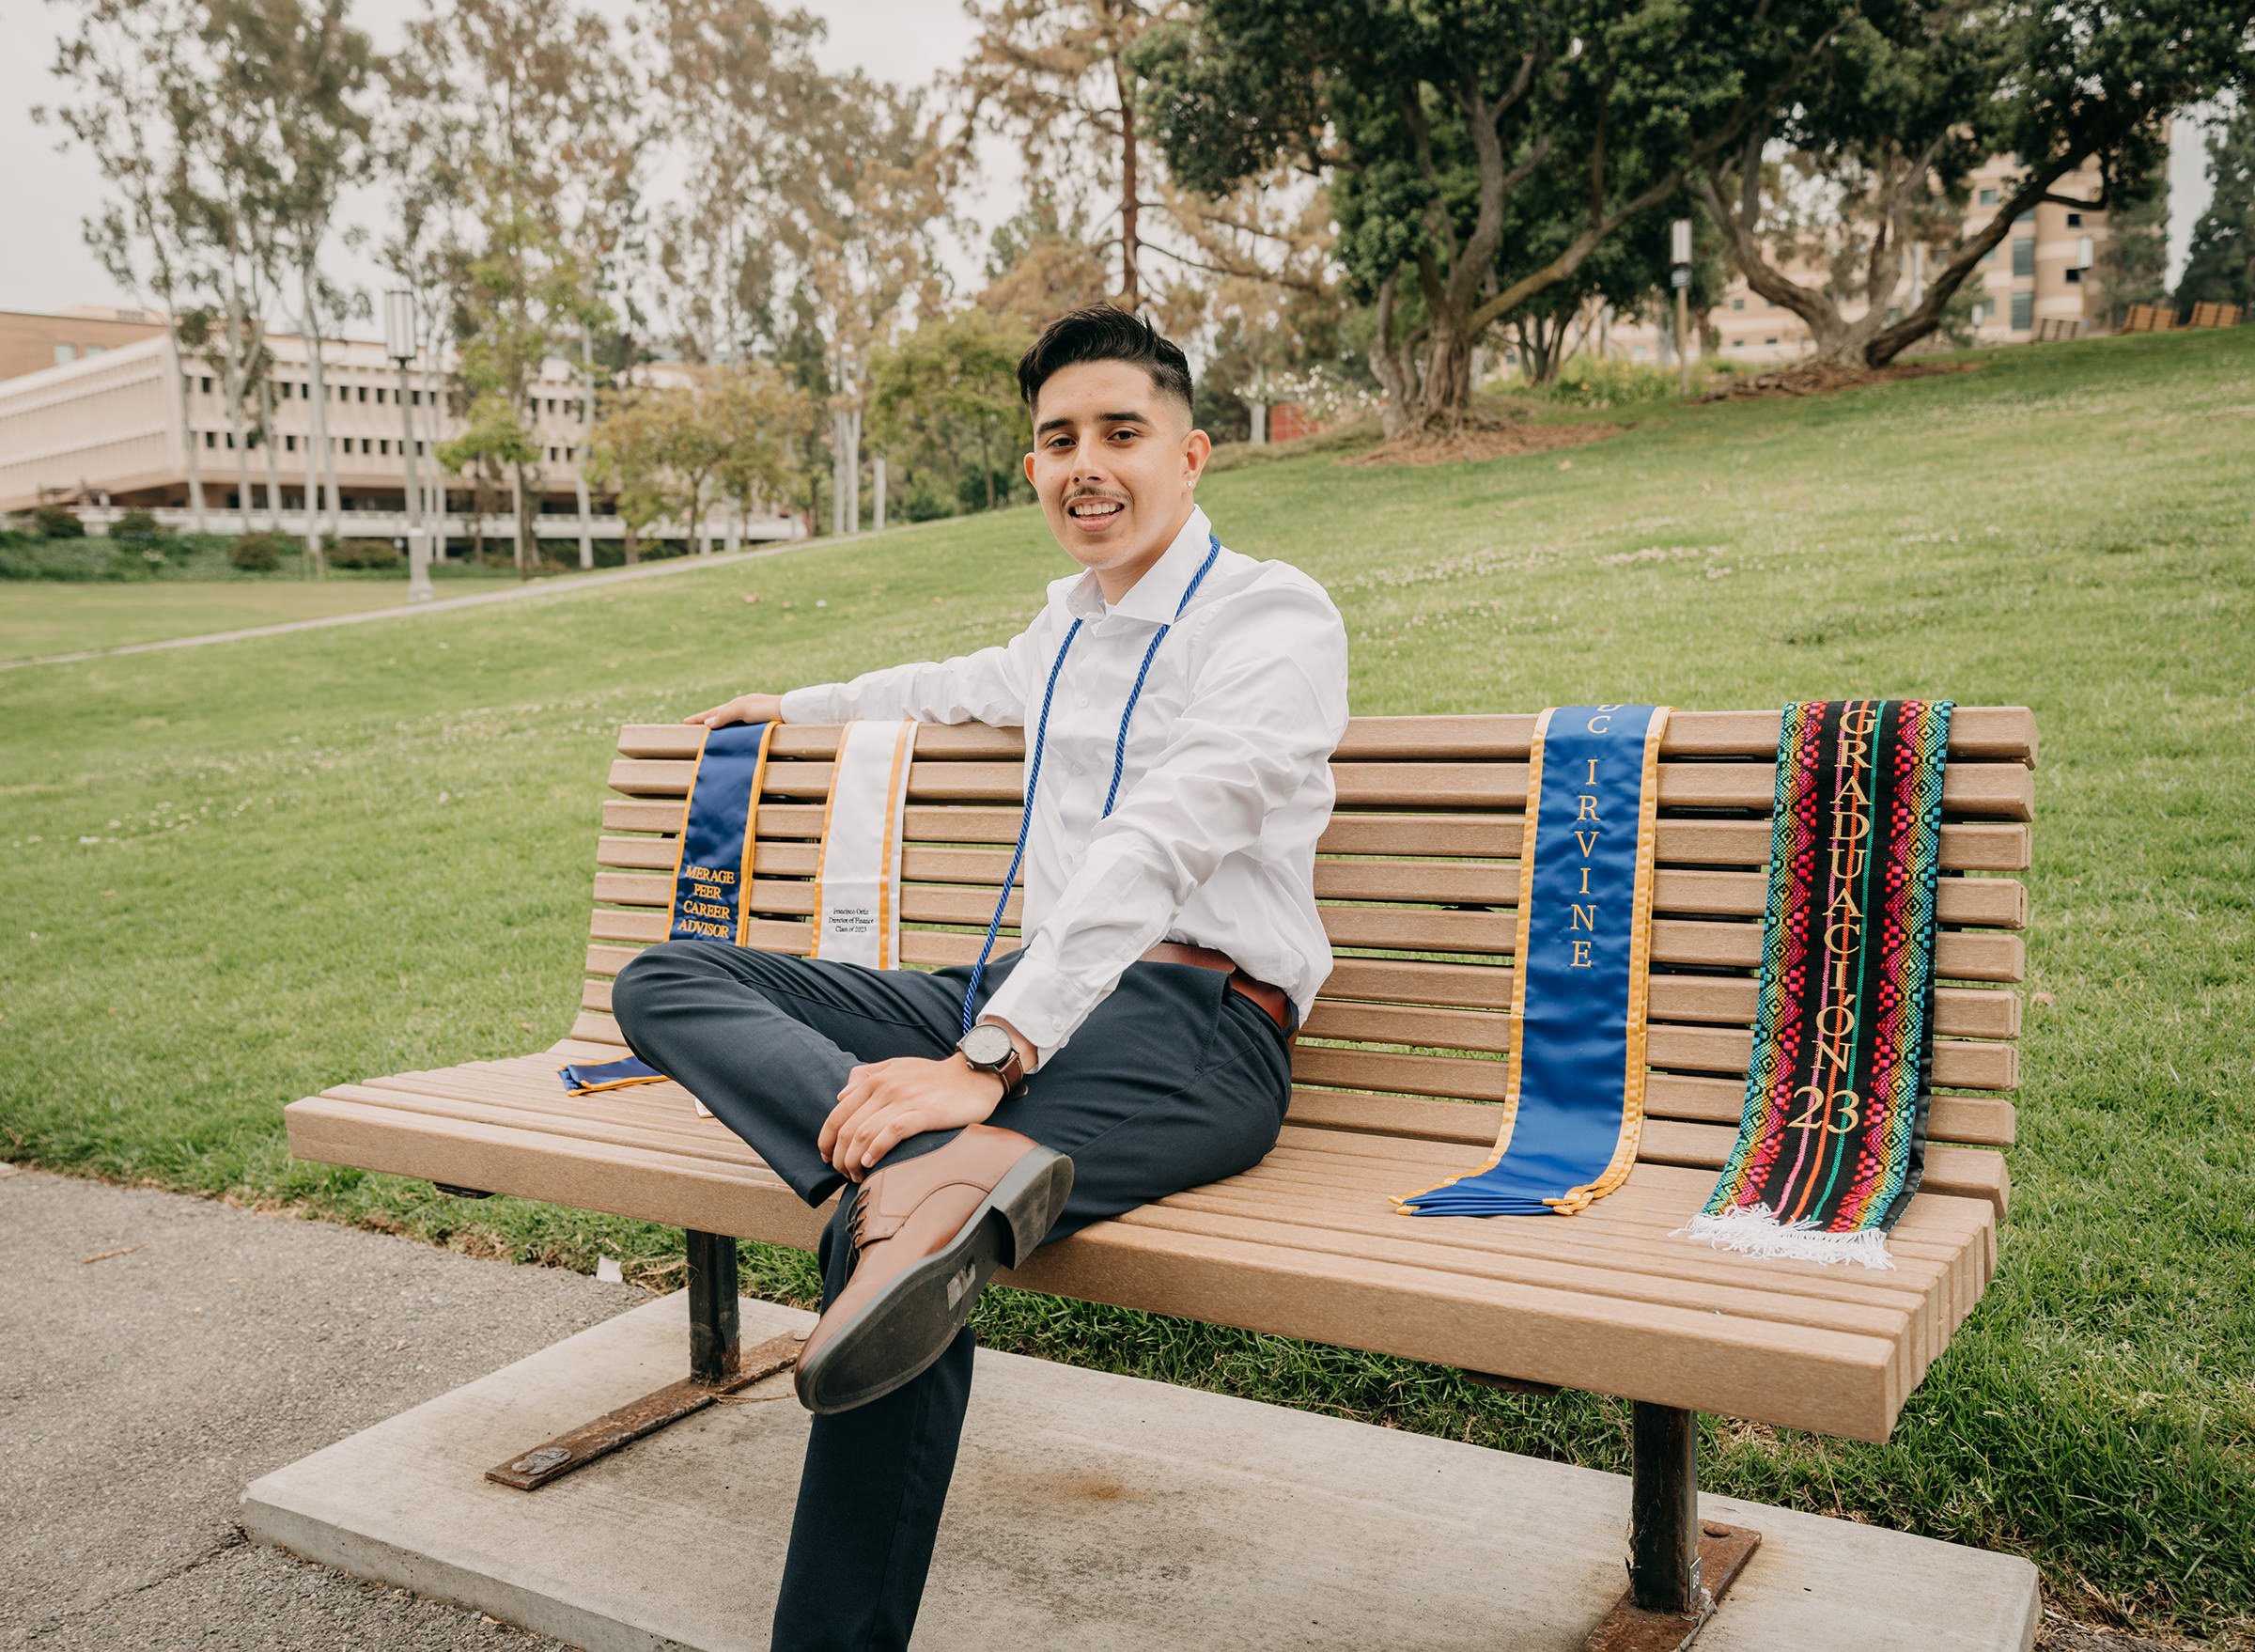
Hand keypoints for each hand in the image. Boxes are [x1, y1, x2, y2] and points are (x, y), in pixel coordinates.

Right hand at [682, 692, 784, 728]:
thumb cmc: (766, 709)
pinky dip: (731, 731)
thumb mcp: (743, 710)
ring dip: (718, 726)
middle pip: (719, 715)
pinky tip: (731, 736)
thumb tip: (706, 724)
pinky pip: (739, 727)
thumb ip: (725, 716)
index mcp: (737, 704)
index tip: (684, 722)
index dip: (698, 718)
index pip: (712, 712)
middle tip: (692, 726)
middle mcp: (743, 708)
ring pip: (729, 721)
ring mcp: (751, 716)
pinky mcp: (760, 723)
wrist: (790, 712)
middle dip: (705, 720)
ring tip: (708, 733)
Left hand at [819, 1054, 1006, 1180]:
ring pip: (865, 1133)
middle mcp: (885, 1088)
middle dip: (840, 1157)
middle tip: (844, 1174)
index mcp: (875, 1080)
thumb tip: (841, 1096)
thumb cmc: (935, 1075)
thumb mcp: (897, 1066)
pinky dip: (876, 1150)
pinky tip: (871, 1163)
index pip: (838, 1114)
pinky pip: (892, 1133)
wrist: (974, 1074)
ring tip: (856, 1175)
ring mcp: (905, 1100)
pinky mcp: (925, 1113)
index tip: (827, 1158)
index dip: (827, 1140)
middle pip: (848, 1129)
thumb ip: (866, 1076)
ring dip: (854, 1160)